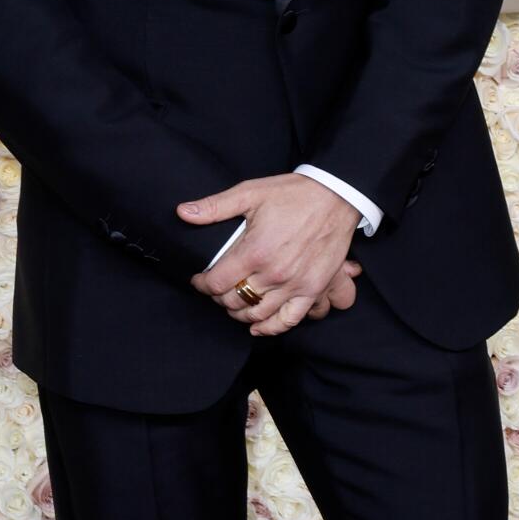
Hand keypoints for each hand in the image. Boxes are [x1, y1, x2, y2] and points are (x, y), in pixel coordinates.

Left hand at [178, 173, 362, 336]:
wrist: (336, 196)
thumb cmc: (293, 194)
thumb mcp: (250, 193)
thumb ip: (214, 206)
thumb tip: (183, 212)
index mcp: (254, 251)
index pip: (217, 283)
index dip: (202, 284)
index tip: (199, 280)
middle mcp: (273, 273)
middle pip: (234, 300)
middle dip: (218, 298)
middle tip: (216, 289)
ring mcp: (294, 284)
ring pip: (257, 313)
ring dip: (239, 313)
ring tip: (233, 304)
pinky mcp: (312, 289)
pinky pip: (289, 319)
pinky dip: (270, 327)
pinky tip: (257, 326)